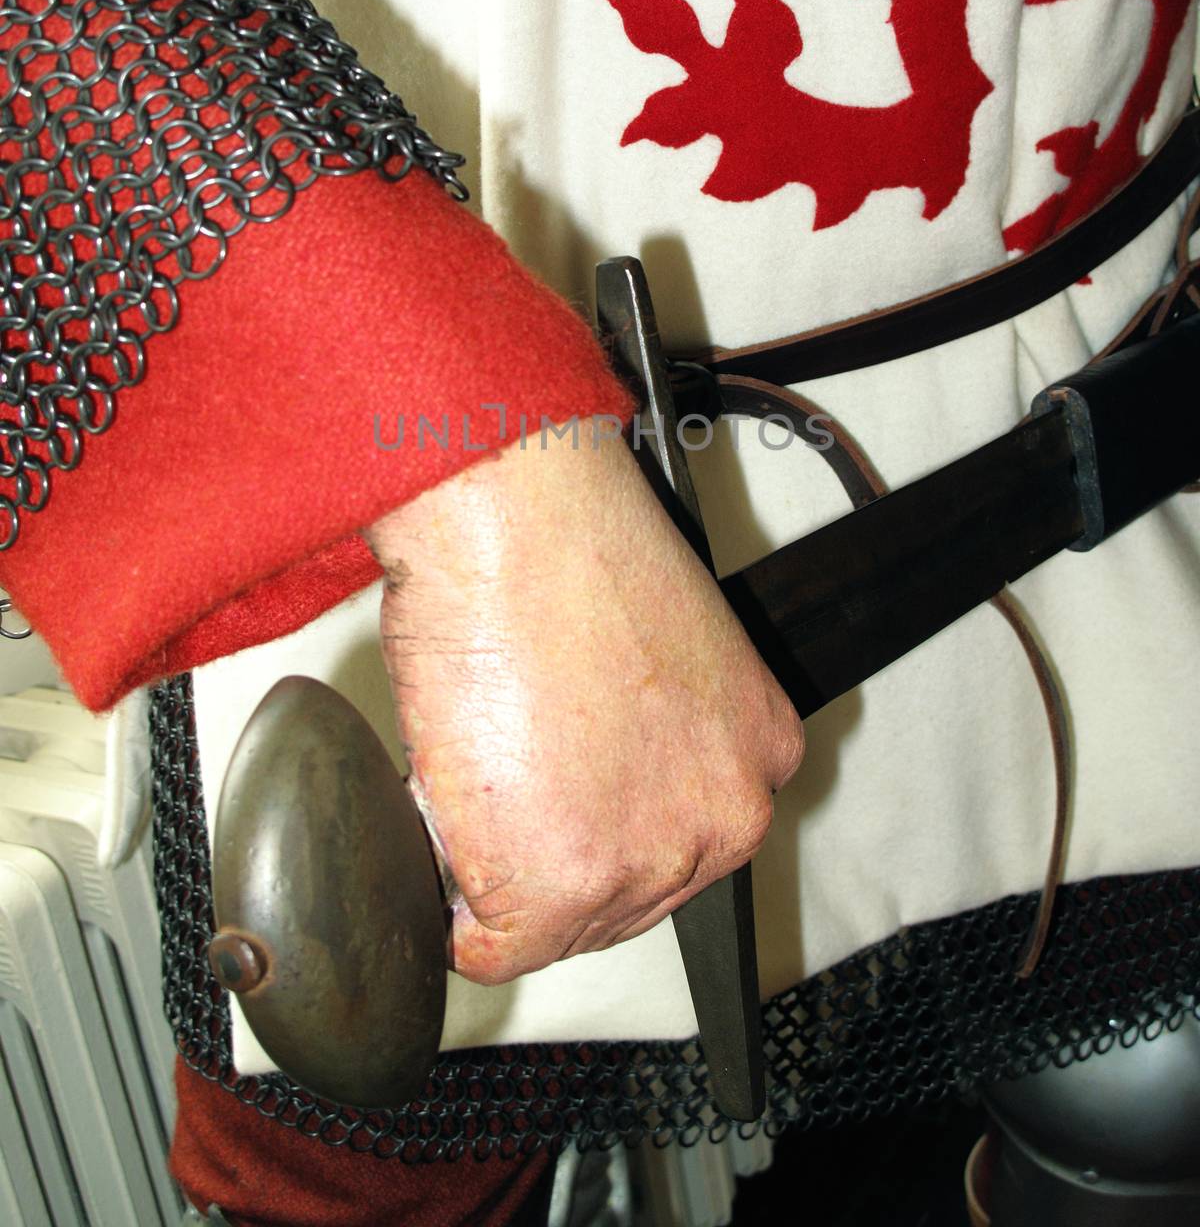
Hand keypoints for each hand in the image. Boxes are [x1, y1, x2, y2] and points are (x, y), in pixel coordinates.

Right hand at [363, 432, 802, 985]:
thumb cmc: (574, 547)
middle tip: (509, 774)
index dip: (604, 818)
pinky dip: (451, 902)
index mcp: (759, 749)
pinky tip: (451, 811)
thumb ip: (652, 728)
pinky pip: (487, 945)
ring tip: (484, 765)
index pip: (679, 836)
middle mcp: (727, 816)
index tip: (564, 790)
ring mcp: (650, 862)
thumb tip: (593, 764)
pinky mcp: (562, 890)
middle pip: (624, 894)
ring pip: (556, 921)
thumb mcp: (665, 646)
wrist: (521, 520)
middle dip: (555, 853)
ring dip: (500, 869)